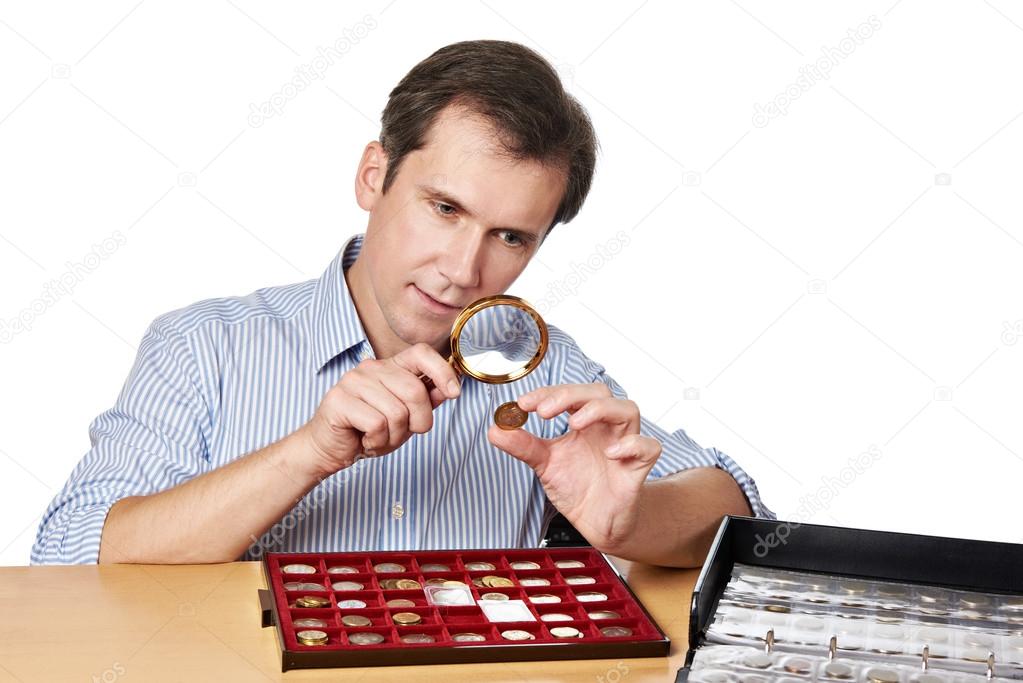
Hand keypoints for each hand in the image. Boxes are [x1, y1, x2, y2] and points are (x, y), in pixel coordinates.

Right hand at [302, 343, 460, 474]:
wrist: (330, 449)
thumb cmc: (367, 431)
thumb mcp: (406, 417)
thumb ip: (426, 400)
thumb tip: (451, 386)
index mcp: (389, 367)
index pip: (421, 353)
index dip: (442, 371)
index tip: (454, 393)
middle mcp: (371, 368)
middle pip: (414, 391)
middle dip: (418, 422)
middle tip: (402, 433)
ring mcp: (353, 381)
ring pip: (396, 412)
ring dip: (393, 436)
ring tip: (378, 437)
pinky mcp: (339, 400)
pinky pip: (377, 424)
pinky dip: (376, 441)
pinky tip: (364, 439)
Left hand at [487, 383, 661, 551]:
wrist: (598, 523)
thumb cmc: (578, 487)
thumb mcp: (545, 465)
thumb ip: (523, 446)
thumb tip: (496, 429)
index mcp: (584, 421)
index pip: (570, 393)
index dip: (548, 393)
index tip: (524, 404)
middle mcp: (606, 428)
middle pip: (599, 392)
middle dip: (571, 395)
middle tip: (544, 411)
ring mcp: (625, 445)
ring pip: (627, 410)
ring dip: (600, 410)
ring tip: (574, 424)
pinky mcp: (639, 468)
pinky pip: (649, 447)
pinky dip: (633, 444)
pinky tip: (612, 452)